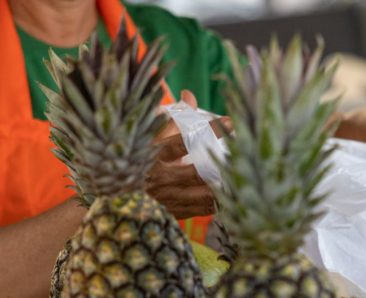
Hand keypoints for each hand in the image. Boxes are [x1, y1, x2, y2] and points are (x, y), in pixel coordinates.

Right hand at [147, 90, 233, 218]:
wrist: (121, 193)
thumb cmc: (142, 158)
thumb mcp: (155, 137)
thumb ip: (175, 117)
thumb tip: (189, 94)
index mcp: (156, 154)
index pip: (184, 141)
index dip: (209, 132)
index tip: (231, 122)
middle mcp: (160, 177)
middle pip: (197, 174)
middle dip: (222, 167)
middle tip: (244, 157)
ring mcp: (166, 198)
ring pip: (202, 195)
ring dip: (223, 188)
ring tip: (243, 178)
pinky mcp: (172, 212)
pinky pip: (200, 210)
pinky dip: (217, 204)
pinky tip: (231, 197)